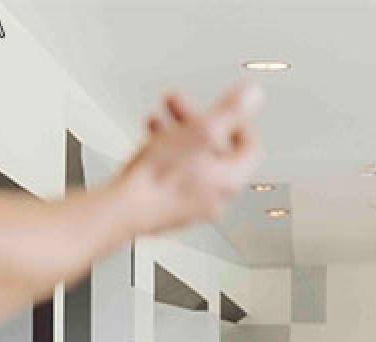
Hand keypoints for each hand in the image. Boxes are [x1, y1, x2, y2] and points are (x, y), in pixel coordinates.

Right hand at [121, 83, 262, 233]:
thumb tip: (252, 95)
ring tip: (159, 120)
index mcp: (228, 181)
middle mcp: (214, 199)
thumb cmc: (157, 178)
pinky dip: (166, 158)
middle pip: (217, 154)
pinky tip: (149, 147)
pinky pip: (175, 179)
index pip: (249, 148)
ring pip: (192, 165)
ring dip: (178, 136)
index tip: (222, 109)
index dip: (237, 121)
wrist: (123, 209)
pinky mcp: (168, 212)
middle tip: (179, 106)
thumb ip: (228, 110)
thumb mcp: (199, 131)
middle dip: (197, 123)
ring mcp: (190, 208)